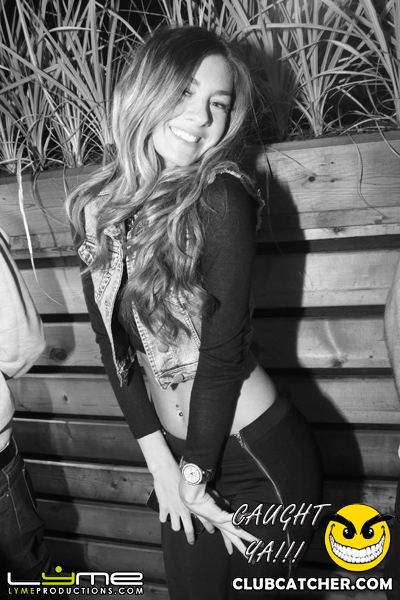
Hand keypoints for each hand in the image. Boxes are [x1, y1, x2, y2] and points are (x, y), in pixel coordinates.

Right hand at [138, 430, 201, 544]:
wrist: (166, 472)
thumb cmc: (182, 476)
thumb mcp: (196, 485)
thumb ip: (209, 494)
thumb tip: (224, 501)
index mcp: (193, 504)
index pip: (203, 519)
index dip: (208, 527)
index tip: (211, 531)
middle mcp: (183, 510)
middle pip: (188, 529)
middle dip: (191, 537)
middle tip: (192, 541)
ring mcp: (173, 510)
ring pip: (175, 526)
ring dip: (177, 525)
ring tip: (177, 524)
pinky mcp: (164, 507)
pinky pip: (163, 519)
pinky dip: (164, 517)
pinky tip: (165, 516)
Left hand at [179, 477, 259, 556]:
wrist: (192, 497)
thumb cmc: (200, 498)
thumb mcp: (213, 503)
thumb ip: (221, 504)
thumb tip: (227, 505)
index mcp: (216, 522)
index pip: (224, 535)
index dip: (228, 544)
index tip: (231, 552)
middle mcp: (219, 524)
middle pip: (232, 538)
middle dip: (241, 548)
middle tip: (249, 557)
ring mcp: (220, 522)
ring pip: (236, 532)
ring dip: (246, 537)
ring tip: (256, 542)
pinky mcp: (220, 516)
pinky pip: (233, 518)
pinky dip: (241, 519)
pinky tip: (250, 518)